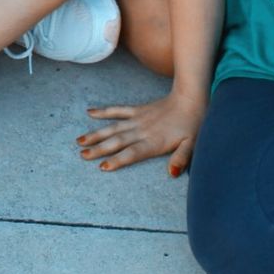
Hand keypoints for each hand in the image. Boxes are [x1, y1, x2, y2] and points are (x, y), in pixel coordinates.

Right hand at [79, 90, 206, 173]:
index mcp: (154, 142)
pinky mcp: (137, 110)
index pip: (132, 153)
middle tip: (82, 155)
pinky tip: (90, 113)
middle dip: (99, 149)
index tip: (102, 166)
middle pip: (117, 141)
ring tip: (80, 140)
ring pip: (112, 127)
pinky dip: (103, 112)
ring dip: (96, 134)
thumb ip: (181, 159)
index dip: (117, 160)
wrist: (190, 100)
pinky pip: (118, 111)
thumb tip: (171, 173)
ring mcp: (137, 119)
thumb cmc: (193, 126)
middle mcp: (142, 131)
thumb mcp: (192, 145)